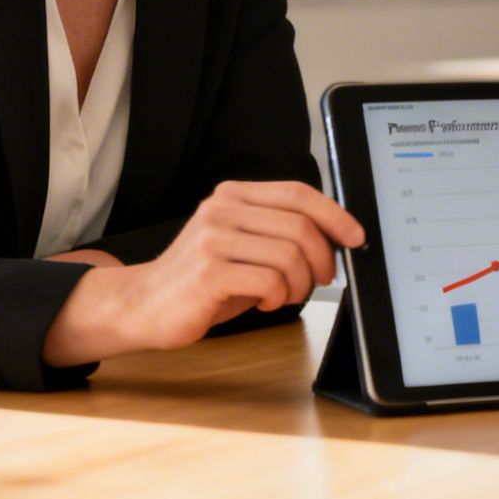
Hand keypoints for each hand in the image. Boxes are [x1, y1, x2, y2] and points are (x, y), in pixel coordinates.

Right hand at [42, 181, 363, 365]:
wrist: (143, 304)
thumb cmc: (200, 279)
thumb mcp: (240, 243)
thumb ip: (276, 231)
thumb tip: (334, 237)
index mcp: (233, 195)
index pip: (298, 193)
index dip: (335, 214)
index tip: (355, 236)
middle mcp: (222, 209)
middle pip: (300, 226)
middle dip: (322, 259)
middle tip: (320, 280)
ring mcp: (213, 239)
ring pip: (289, 256)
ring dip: (300, 284)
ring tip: (285, 295)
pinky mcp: (208, 272)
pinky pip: (270, 281)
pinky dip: (278, 297)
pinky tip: (264, 301)